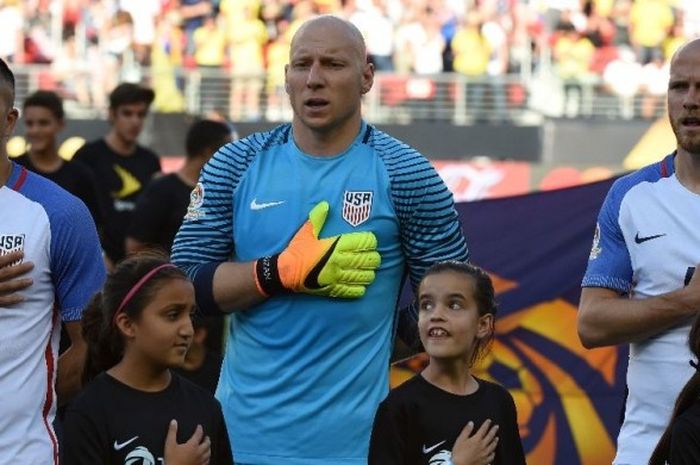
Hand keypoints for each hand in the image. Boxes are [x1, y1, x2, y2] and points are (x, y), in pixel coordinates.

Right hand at [0, 250, 32, 305]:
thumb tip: (0, 249)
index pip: (0, 261)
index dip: (11, 257)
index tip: (22, 253)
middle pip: (6, 272)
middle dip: (20, 269)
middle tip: (32, 264)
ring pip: (7, 286)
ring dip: (20, 283)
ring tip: (31, 281)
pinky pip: (2, 301)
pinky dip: (12, 300)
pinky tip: (23, 298)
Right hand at [164, 420, 210, 464]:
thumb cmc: (172, 461)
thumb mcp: (170, 444)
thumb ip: (172, 432)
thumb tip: (174, 423)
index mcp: (193, 445)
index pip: (199, 434)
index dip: (199, 429)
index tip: (199, 427)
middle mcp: (198, 452)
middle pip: (207, 444)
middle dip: (207, 439)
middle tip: (206, 436)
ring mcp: (200, 461)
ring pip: (208, 453)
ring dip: (209, 448)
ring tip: (208, 446)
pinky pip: (206, 462)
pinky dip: (207, 458)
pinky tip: (206, 458)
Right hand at [254, 201, 380, 297]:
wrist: (286, 273)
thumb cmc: (297, 251)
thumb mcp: (306, 232)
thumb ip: (317, 218)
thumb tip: (325, 205)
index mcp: (335, 246)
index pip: (362, 243)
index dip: (370, 241)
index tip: (370, 241)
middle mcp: (339, 261)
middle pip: (367, 260)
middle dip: (374, 257)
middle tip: (374, 256)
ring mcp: (338, 277)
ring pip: (364, 276)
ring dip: (369, 272)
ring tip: (369, 270)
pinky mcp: (334, 289)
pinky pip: (354, 291)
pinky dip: (361, 288)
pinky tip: (361, 284)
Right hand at [451, 419, 498, 464]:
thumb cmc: (459, 454)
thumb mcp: (460, 439)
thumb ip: (466, 431)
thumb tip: (471, 423)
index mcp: (476, 440)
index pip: (483, 429)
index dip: (486, 424)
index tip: (489, 421)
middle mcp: (482, 446)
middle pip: (490, 436)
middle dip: (494, 430)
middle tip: (496, 427)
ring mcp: (485, 454)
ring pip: (492, 446)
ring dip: (495, 441)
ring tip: (497, 438)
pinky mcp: (485, 461)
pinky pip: (491, 456)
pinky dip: (493, 453)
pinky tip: (493, 452)